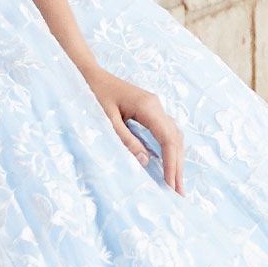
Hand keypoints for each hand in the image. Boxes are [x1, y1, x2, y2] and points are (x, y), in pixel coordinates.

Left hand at [82, 65, 185, 193]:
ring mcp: (155, 107)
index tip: (171, 185)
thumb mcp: (106, 119)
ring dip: (176, 159)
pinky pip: (166, 132)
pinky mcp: (150, 110)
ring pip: (174, 136)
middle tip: (179, 193)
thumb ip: (125, 139)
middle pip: (175, 139)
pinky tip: (169, 164)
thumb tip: (145, 162)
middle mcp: (156, 106)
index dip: (171, 164)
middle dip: (178, 166)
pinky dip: (170, 150)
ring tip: (176, 184)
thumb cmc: (92, 93)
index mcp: (148, 106)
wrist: (88, 73)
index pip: (167, 139)